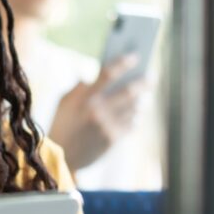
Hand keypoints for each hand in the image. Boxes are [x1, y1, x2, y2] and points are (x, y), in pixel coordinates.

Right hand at [48, 55, 145, 169]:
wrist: (61, 156)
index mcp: (83, 97)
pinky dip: (137, 116)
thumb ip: (81, 87)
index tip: (135, 56)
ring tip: (146, 95)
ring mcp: (106, 126)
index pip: (107, 74)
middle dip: (143, 82)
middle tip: (152, 76)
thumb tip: (97, 73)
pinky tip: (138, 112)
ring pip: (133, 108)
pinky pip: (132, 124)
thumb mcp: (64, 102)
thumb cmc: (63, 125)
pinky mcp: (112, 140)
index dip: (122, 63)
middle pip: (128, 91)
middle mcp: (96, 110)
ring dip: (142, 100)